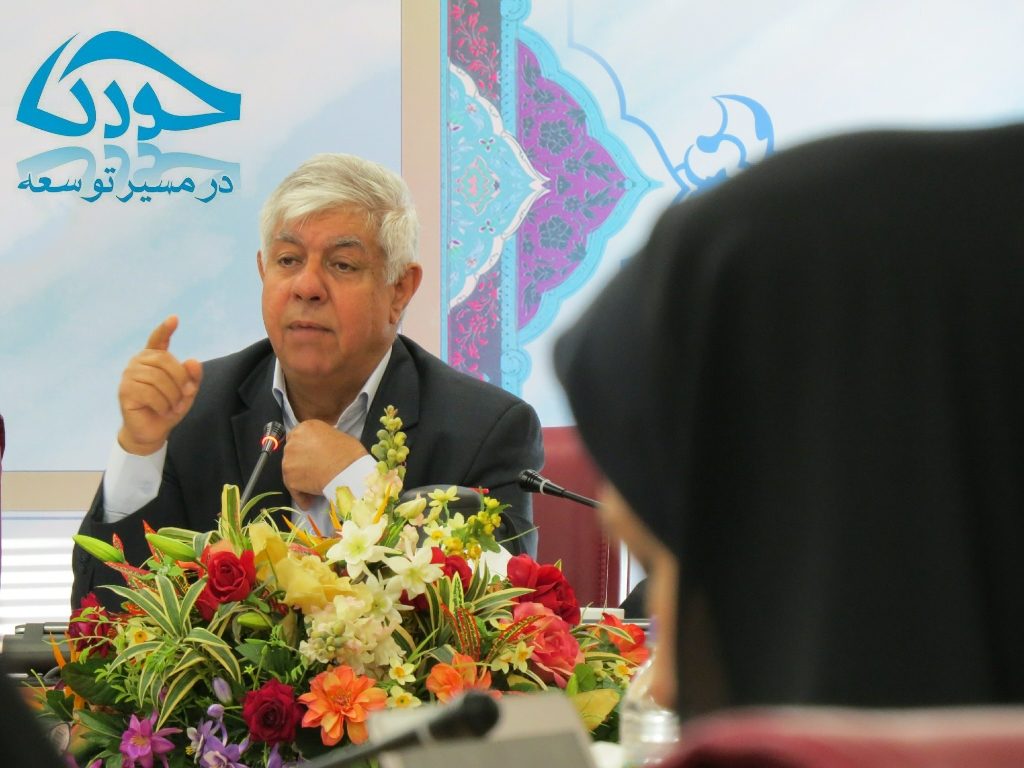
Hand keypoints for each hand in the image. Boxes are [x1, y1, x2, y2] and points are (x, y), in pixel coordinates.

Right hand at [117, 315, 202, 455]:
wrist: (154, 430)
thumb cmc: (170, 407)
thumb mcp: (187, 392)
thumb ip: (193, 377)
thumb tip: (193, 361)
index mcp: (154, 358)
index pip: (158, 339)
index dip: (165, 329)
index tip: (174, 318)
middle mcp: (139, 362)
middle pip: (165, 361)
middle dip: (180, 381)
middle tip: (186, 396)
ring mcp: (129, 375)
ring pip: (158, 378)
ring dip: (172, 396)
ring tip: (173, 407)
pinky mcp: (125, 390)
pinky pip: (149, 392)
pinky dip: (162, 404)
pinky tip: (162, 410)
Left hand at [282, 420, 368, 509]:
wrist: (348, 471)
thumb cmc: (349, 452)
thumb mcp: (337, 435)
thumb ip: (323, 438)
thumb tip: (323, 446)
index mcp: (305, 427)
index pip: (297, 437)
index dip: (305, 448)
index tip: (311, 456)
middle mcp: (292, 442)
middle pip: (292, 453)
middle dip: (301, 462)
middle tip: (314, 471)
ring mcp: (288, 461)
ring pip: (291, 471)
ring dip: (301, 479)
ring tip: (314, 488)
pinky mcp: (289, 479)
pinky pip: (294, 489)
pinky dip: (301, 496)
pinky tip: (309, 502)